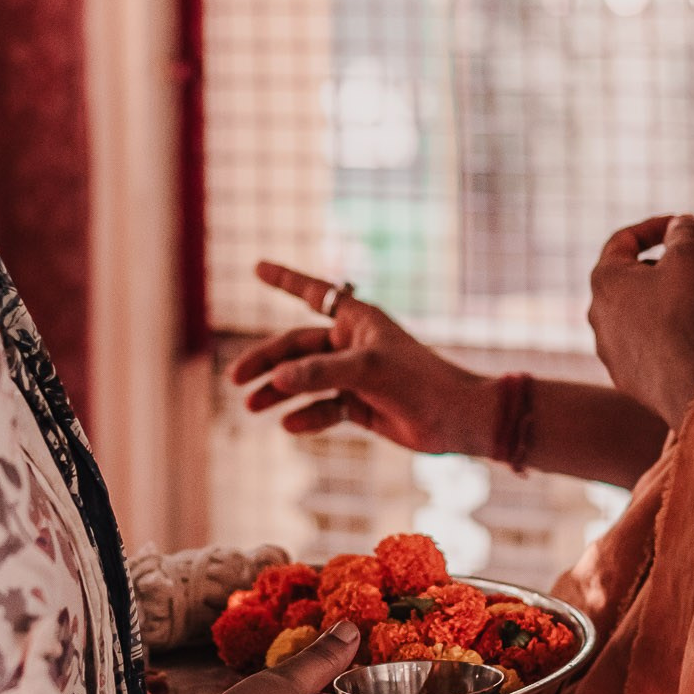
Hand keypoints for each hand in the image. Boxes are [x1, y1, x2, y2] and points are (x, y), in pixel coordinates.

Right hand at [230, 262, 493, 454]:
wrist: (457, 419)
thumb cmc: (419, 381)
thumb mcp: (366, 371)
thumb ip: (319, 373)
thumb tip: (276, 380)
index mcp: (358, 320)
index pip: (313, 294)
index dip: (285, 280)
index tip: (257, 267)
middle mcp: (353, 344)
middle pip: (297, 348)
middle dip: (266, 362)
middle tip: (236, 379)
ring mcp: (355, 376)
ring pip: (305, 382)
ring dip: (279, 393)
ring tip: (252, 407)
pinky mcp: (360, 406)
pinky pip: (324, 409)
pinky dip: (307, 417)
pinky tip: (289, 426)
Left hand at [587, 214, 693, 424]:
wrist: (681, 379)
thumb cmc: (681, 313)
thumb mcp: (687, 258)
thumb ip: (683, 232)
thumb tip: (681, 222)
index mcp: (604, 278)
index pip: (623, 239)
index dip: (654, 226)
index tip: (679, 226)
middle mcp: (596, 311)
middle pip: (627, 277)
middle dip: (658, 267)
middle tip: (690, 269)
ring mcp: (605, 345)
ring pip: (632, 312)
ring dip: (657, 303)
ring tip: (689, 305)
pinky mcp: (620, 372)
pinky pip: (638, 343)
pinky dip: (658, 334)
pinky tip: (682, 338)